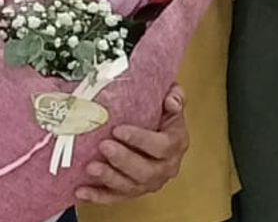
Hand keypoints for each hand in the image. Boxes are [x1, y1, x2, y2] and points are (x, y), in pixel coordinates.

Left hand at [75, 84, 187, 204]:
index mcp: (176, 145)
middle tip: (103, 146)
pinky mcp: (132, 192)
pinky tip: (82, 191)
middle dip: (122, 159)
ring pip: (130, 186)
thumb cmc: (163, 123)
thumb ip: (175, 100)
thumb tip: (171, 99)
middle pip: (146, 171)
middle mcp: (165, 168)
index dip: (140, 139)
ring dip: (109, 177)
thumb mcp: (171, 108)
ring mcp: (149, 183)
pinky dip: (97, 196)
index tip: (118, 129)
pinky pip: (114, 199)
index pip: (162, 146)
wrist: (160, 140)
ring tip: (91, 166)